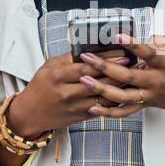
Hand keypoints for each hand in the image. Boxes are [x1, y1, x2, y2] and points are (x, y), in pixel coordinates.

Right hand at [5, 51, 131, 137]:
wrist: (30, 113)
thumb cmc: (41, 86)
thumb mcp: (49, 66)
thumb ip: (69, 58)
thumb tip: (91, 48)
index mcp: (58, 76)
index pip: (87, 67)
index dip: (107, 61)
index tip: (122, 54)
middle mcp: (67, 92)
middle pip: (98, 82)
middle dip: (118, 73)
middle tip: (134, 65)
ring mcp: (75, 107)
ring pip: (103, 97)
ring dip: (120, 88)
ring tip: (133, 79)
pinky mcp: (80, 117)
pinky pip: (101, 108)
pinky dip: (114, 101)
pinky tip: (124, 93)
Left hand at [75, 33, 164, 133]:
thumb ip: (160, 40)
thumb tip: (141, 37)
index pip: (147, 52)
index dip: (133, 44)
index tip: (118, 35)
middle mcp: (155, 81)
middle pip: (127, 76)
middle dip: (104, 66)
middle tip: (86, 58)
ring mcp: (149, 95)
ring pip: (122, 96)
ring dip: (101, 89)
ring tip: (84, 80)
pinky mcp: (146, 104)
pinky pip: (125, 112)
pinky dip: (108, 112)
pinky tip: (93, 107)